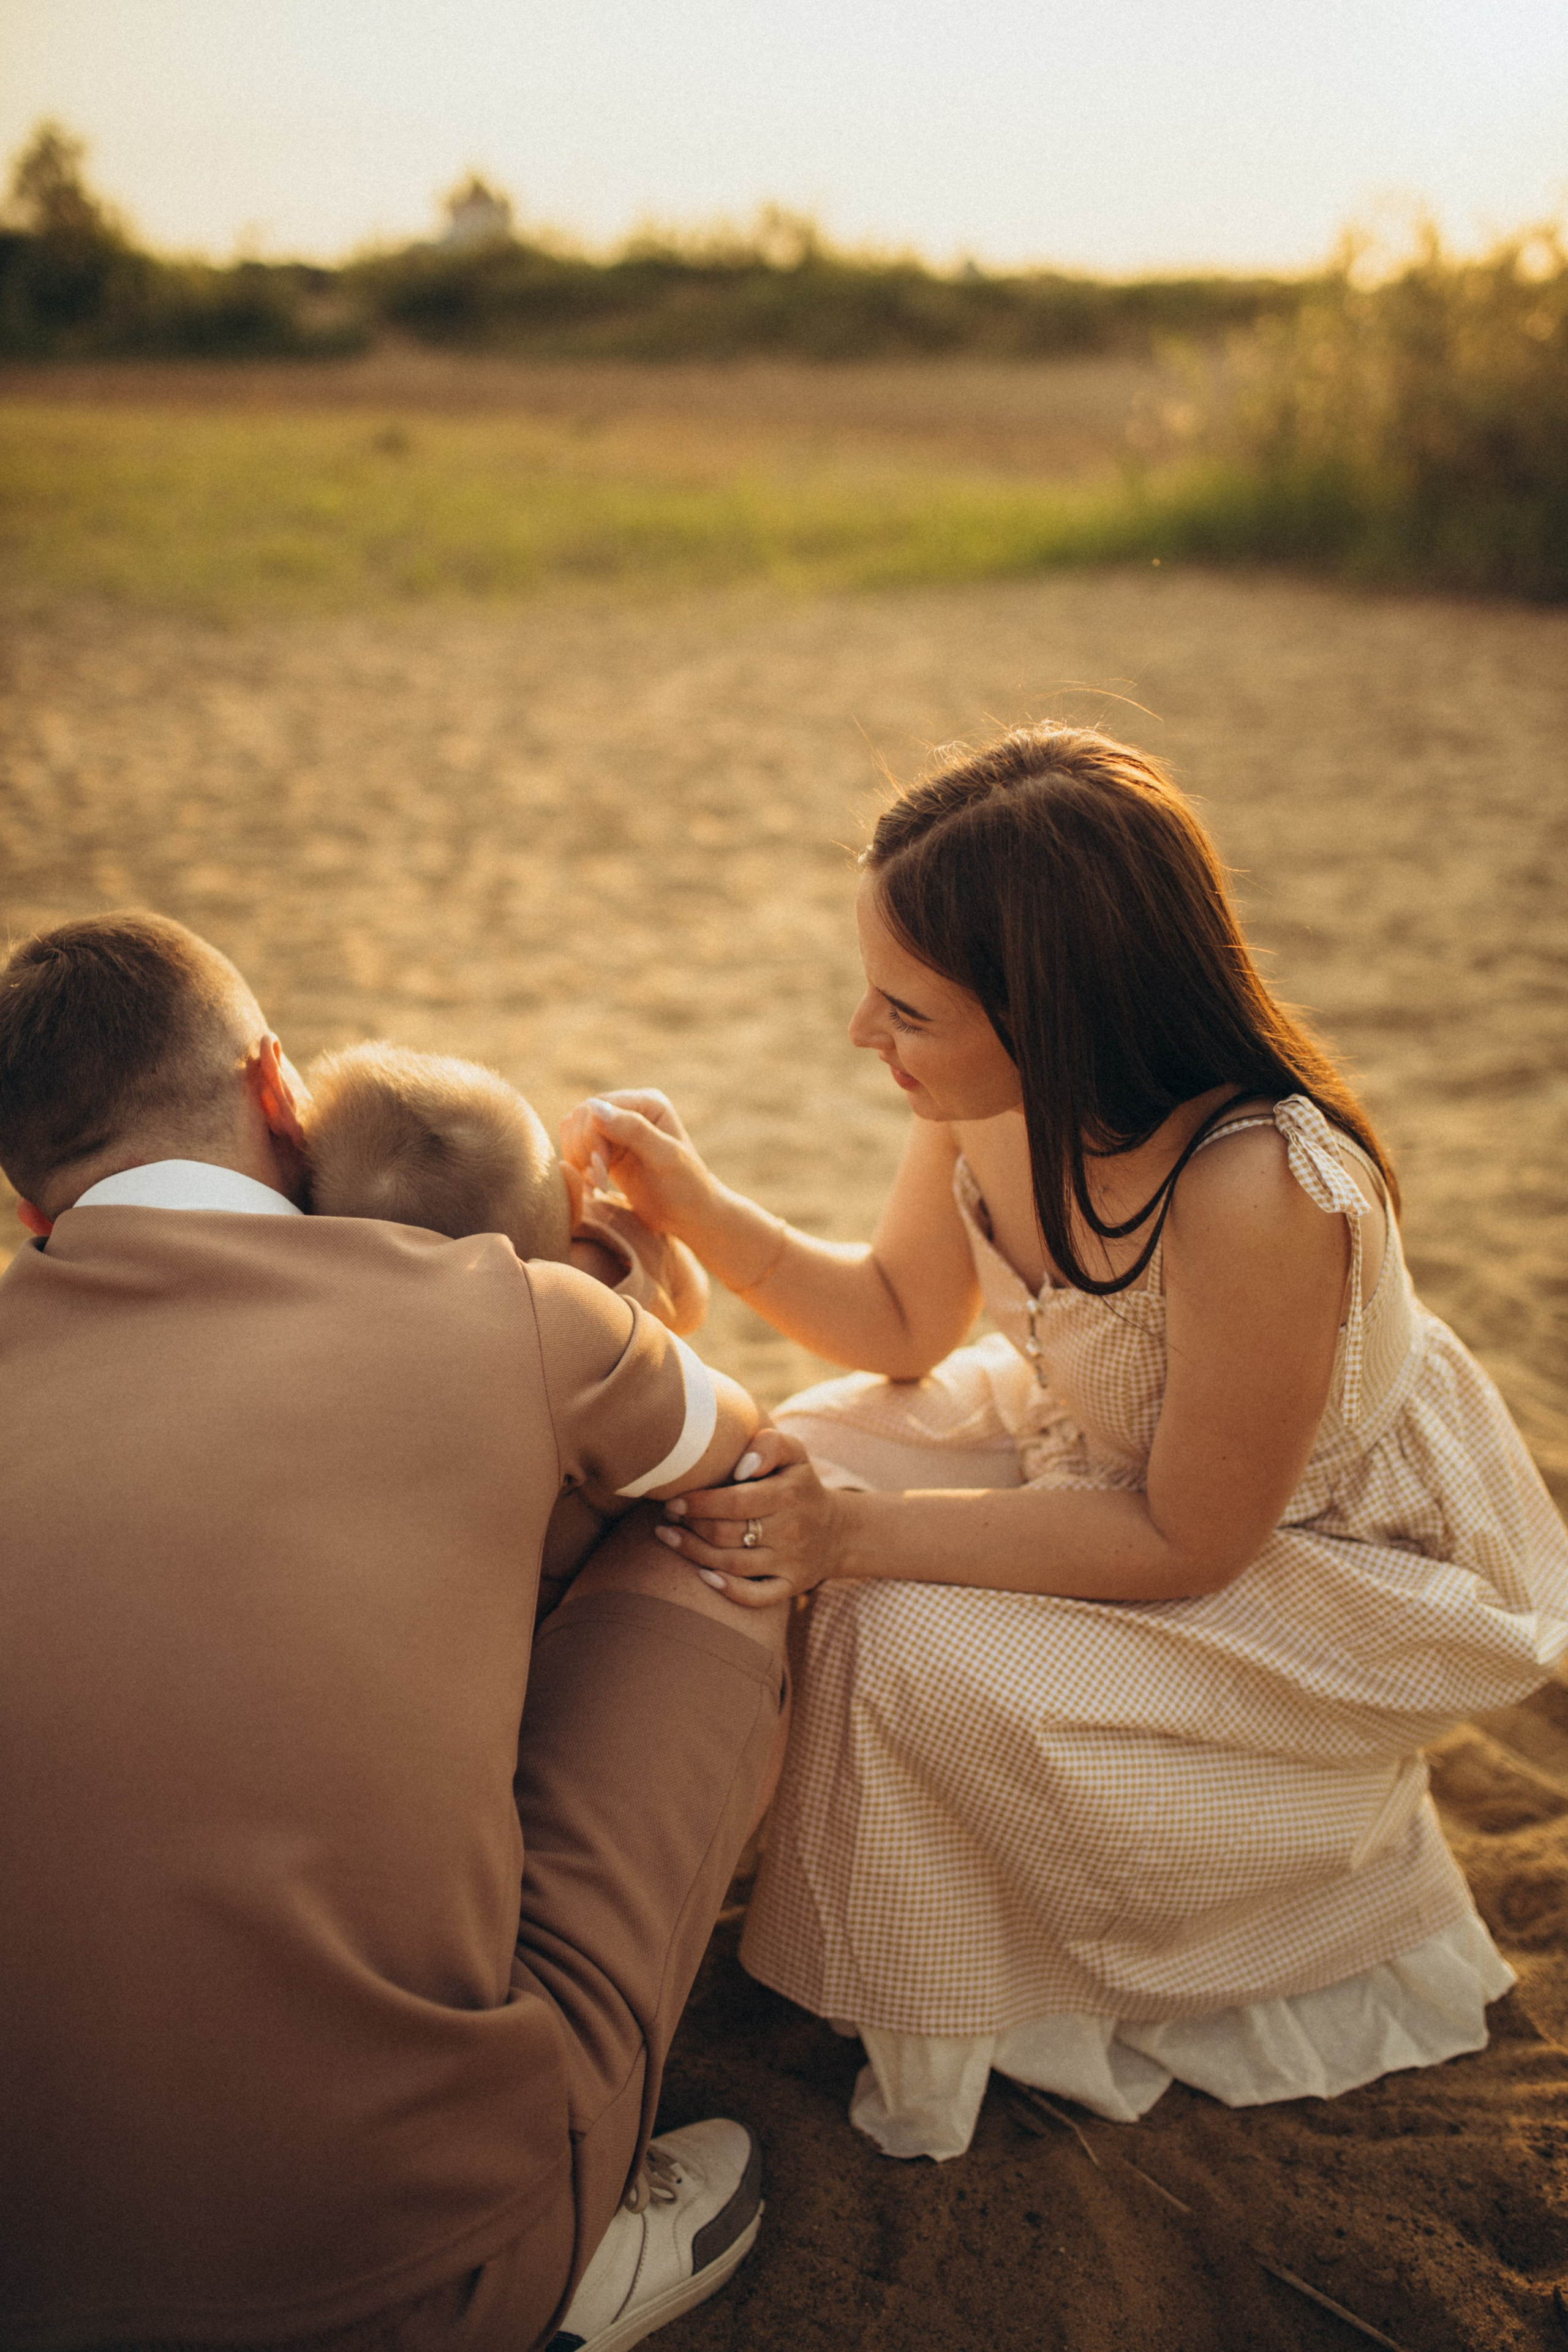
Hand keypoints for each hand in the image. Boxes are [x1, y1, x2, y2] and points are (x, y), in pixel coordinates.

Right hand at [559, 1090, 713, 1239]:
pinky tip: (594, 1188)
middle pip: (581, 1117)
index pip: (598, 1107)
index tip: (602, 1172)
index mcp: (647, 1103)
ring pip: (573, 1131)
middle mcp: (630, 1110)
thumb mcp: (665, 1159)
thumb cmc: (686, 1188)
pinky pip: (575, 1148)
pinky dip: (577, 1168)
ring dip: (578, 1160)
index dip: (592, 1138)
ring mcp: (616, 1129)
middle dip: (584, 1151)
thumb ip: (634, 1131)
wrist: (689, 1216)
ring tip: (598, 1185)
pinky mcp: (607, 1150)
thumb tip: (593, 1106)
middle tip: (600, 1182)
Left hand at [653, 1428, 847, 1608]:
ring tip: (669, 1538)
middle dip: (691, 1526)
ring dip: (694, 1553)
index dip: (699, 1503)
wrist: (836, 1532)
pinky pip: (757, 1596)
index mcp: (789, 1494)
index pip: (735, 1502)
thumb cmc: (799, 1486)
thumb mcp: (794, 1454)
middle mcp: (792, 1530)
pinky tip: (704, 1577)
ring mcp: (791, 1562)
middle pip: (728, 1533)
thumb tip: (741, 1465)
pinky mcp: (791, 1586)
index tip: (674, 1500)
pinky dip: (729, 1591)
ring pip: (734, 1564)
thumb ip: (769, 1445)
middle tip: (668, 1517)